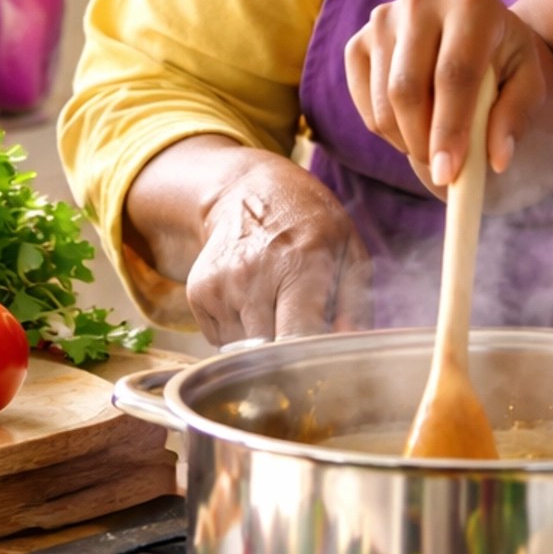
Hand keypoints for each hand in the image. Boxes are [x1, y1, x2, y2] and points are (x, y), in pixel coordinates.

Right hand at [188, 155, 369, 344]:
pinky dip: (240, 332)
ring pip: (244, 352)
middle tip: (303, 330)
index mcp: (300, 264)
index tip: (323, 362)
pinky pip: (221, 340)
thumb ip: (356, 307)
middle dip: (289, 353)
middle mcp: (253, 275)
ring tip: (276, 305)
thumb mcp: (349, 252)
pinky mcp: (196, 294)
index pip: (299, 337)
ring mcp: (220, 285)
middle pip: (270, 353)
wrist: (246, 191)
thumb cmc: (310, 224)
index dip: (312, 360)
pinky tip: (252, 301)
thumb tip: (351, 351)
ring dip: (263, 342)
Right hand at [344, 0, 552, 194]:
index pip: (454, 74)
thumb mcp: (527, 82)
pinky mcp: (359, 40)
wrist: (473, 30)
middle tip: (441, 173)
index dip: (450, 128)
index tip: (448, 173)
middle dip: (422, 141)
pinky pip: (363, 99)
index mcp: (471, 3)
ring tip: (434, 148)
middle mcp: (421, 0)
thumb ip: (515, 116)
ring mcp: (384, 18)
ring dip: (405, 139)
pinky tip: (412, 128)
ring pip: (383, 99)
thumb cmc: (503, 58)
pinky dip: (385, 127)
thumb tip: (496, 159)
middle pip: (409, 87)